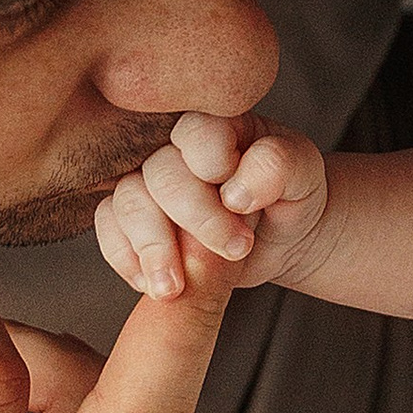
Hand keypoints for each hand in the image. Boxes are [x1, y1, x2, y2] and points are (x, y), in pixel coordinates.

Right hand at [96, 111, 332, 298]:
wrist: (280, 237)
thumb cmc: (291, 195)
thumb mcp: (304, 174)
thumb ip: (278, 166)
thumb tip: (234, 191)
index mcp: (215, 124)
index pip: (195, 133)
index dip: (212, 168)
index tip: (242, 204)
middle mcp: (173, 148)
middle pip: (160, 175)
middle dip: (196, 220)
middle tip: (236, 250)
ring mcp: (147, 182)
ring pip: (127, 205)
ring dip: (154, 250)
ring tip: (178, 287)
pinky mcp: (133, 219)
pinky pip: (109, 231)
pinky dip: (128, 261)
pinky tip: (157, 284)